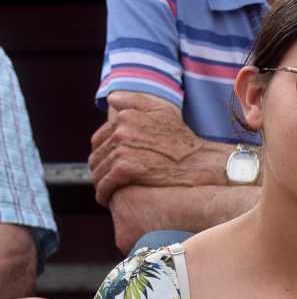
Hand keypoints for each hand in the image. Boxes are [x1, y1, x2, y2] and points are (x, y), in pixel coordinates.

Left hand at [90, 91, 229, 205]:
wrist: (198, 163)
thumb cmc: (183, 140)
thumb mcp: (163, 111)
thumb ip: (135, 101)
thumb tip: (111, 99)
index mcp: (126, 118)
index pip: (99, 139)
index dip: (102, 153)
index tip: (108, 164)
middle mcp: (120, 131)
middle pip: (97, 156)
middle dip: (100, 170)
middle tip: (107, 181)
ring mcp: (121, 150)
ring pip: (98, 171)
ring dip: (100, 183)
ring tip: (108, 191)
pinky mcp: (124, 170)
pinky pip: (104, 184)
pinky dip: (103, 194)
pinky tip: (107, 200)